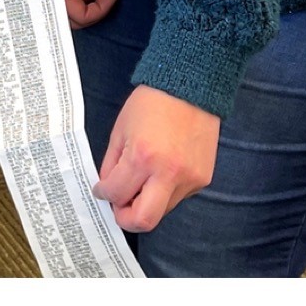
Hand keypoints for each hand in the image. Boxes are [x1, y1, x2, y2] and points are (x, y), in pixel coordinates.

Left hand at [96, 82, 218, 233]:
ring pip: (162, 211)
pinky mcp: (203, 179)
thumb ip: (113, 163)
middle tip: (120, 205)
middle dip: (126, 218)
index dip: (104, 194)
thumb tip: (109, 189)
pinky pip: (179, 197)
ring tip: (143, 180)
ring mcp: (188, 179)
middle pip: (143, 221)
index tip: (103, 190)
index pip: (117, 194)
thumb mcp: (122, 128)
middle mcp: (167, 173)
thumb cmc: (153, 102)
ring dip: (147, 202)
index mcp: (142, 156)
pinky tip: (164, 168)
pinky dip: (166, 190)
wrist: (191, 84)